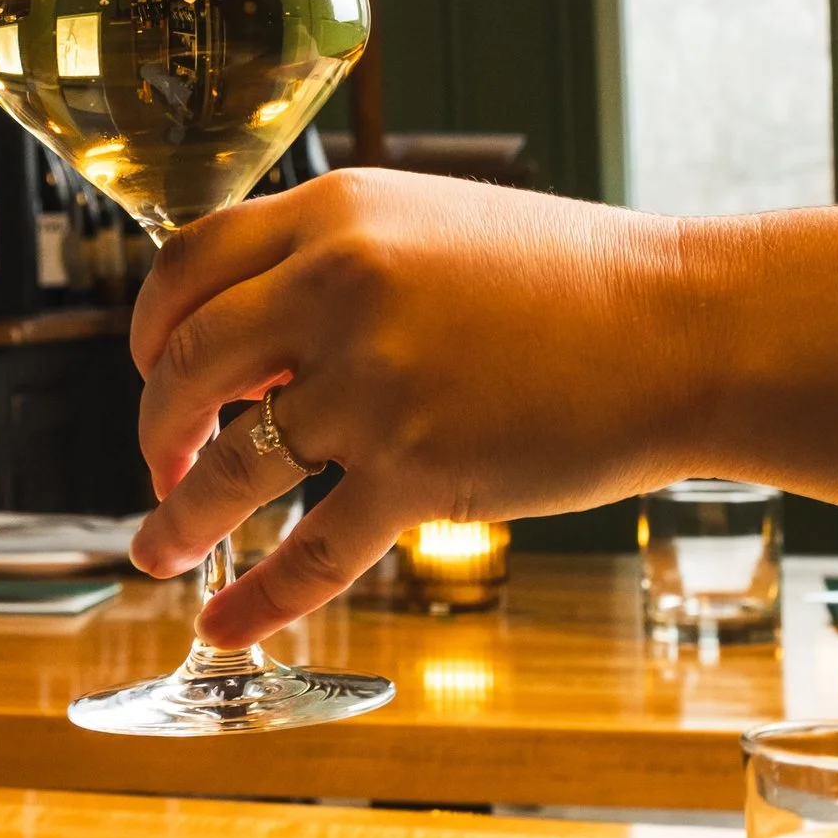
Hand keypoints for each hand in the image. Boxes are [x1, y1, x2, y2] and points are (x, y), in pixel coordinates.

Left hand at [125, 169, 700, 642]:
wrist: (687, 329)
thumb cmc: (570, 283)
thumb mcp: (430, 227)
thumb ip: (330, 268)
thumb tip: (241, 348)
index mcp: (337, 214)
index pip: (187, 265)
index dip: (150, 328)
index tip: (151, 369)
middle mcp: (339, 287)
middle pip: (187, 365)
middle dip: (155, 426)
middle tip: (159, 461)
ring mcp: (376, 383)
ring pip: (233, 466)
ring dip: (180, 517)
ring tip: (158, 549)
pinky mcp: (420, 470)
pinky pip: (314, 550)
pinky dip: (260, 597)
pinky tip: (228, 623)